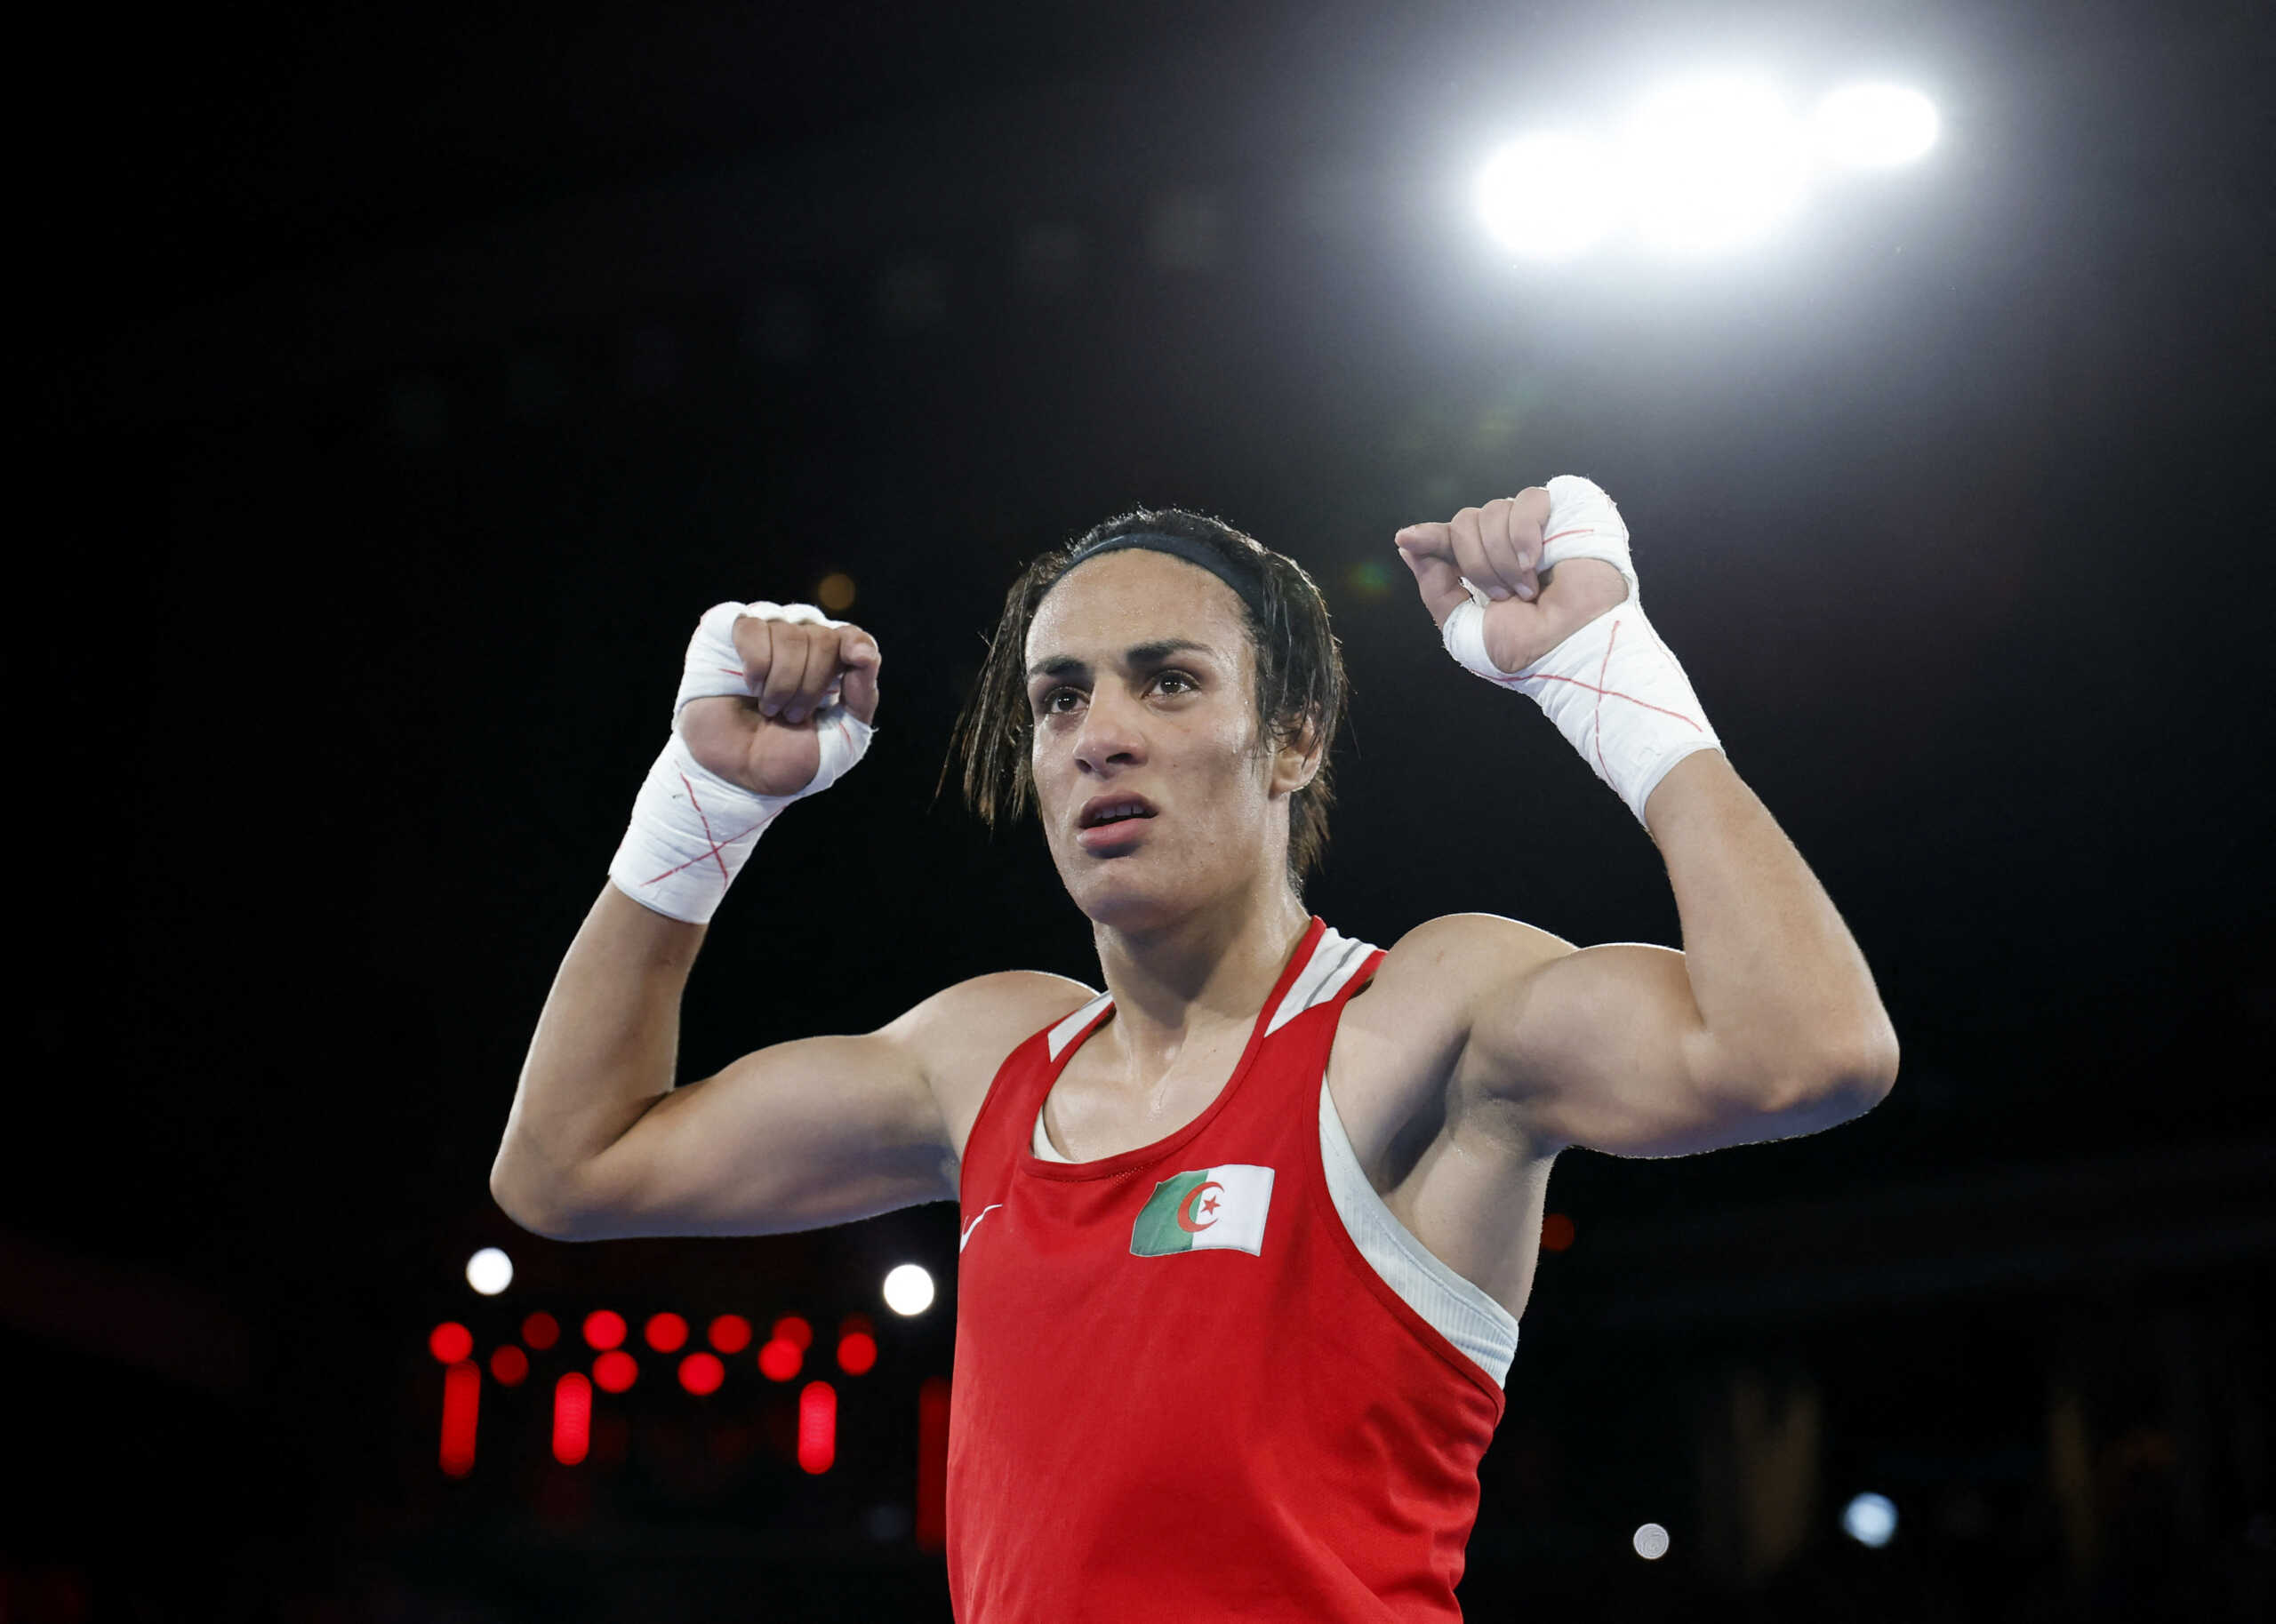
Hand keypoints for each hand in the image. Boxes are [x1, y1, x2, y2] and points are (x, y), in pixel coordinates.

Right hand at [680, 616, 882, 796]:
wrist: (738, 776)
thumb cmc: (787, 758)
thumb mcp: (841, 739)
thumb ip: (861, 697)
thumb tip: (868, 653)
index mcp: (830, 664)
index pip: (850, 636)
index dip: (856, 643)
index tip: (858, 657)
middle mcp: (798, 640)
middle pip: (822, 637)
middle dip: (811, 684)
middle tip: (792, 716)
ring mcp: (763, 633)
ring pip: (788, 632)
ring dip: (782, 681)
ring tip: (769, 708)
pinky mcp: (725, 632)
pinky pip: (752, 627)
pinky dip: (757, 663)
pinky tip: (751, 686)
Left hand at [1395, 490, 1628, 673]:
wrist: (1572, 648)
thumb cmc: (1526, 649)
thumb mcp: (1463, 628)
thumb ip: (1436, 588)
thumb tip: (1409, 546)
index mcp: (1484, 569)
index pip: (1448, 540)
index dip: (1428, 538)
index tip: (1405, 537)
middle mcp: (1506, 544)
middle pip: (1464, 522)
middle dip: (1476, 564)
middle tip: (1503, 597)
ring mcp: (1535, 527)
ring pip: (1491, 511)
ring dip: (1502, 558)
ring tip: (1528, 590)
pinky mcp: (1565, 510)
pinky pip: (1527, 500)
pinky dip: (1524, 534)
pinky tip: (1536, 562)